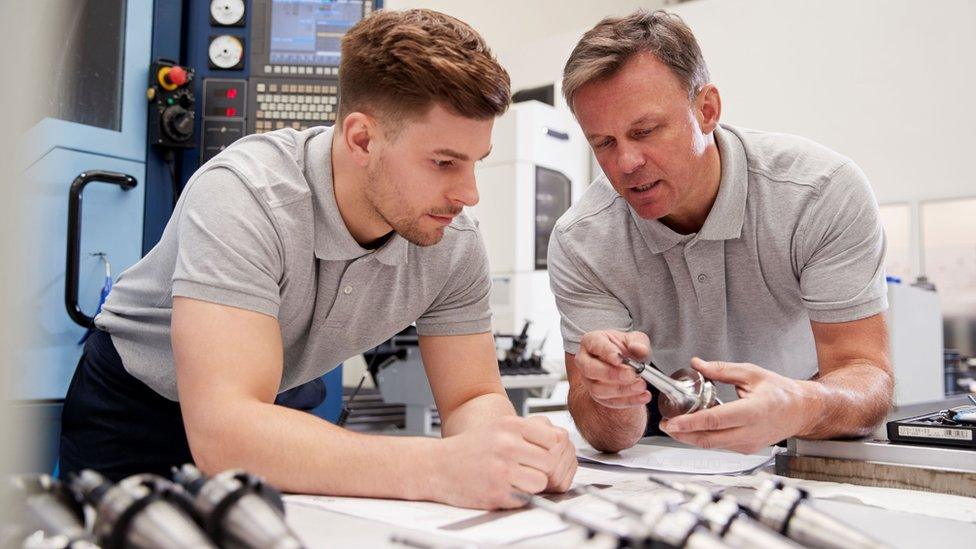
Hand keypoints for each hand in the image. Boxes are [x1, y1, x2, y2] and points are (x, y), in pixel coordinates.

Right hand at [434, 415, 575, 508]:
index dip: (551, 449)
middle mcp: (507, 444)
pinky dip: (519, 496)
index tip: (542, 454)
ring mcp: (502, 469)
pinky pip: (525, 497)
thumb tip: (560, 441)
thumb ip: (527, 432)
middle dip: (543, 469)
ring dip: (533, 484)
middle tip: (530, 470)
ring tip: (518, 480)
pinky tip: (505, 487)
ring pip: (541, 481)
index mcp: (509, 425)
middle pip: (550, 461)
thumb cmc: (469, 448)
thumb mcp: (498, 428)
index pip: (553, 437)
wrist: (437, 466)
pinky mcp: (497, 492)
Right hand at [576, 330, 651, 408]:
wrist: (628, 365)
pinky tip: (643, 396)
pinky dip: (628, 401)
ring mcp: (588, 380)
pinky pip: (609, 401)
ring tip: (640, 385)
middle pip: (590, 369)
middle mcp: (585, 361)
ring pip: (598, 389)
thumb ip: (639, 343)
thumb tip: (638, 349)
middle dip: (611, 374)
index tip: (619, 358)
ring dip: (621, 390)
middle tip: (631, 375)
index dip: (607, 352)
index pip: (595, 345)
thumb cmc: (627, 348)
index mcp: (591, 341)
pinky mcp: (597, 396)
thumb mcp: (636, 339)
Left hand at [659, 358, 812, 453]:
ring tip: (674, 426)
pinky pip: (720, 446)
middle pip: (709, 439)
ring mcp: (749, 444)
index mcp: (753, 411)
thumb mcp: (751, 373)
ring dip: (691, 438)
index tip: (672, 422)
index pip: (715, 420)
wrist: (801, 411)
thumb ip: (722, 370)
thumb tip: (698, 364)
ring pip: (713, 445)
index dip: (691, 423)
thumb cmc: (780, 392)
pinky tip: (693, 429)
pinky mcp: (746, 449)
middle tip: (665, 425)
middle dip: (683, 435)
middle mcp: (750, 432)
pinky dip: (704, 439)